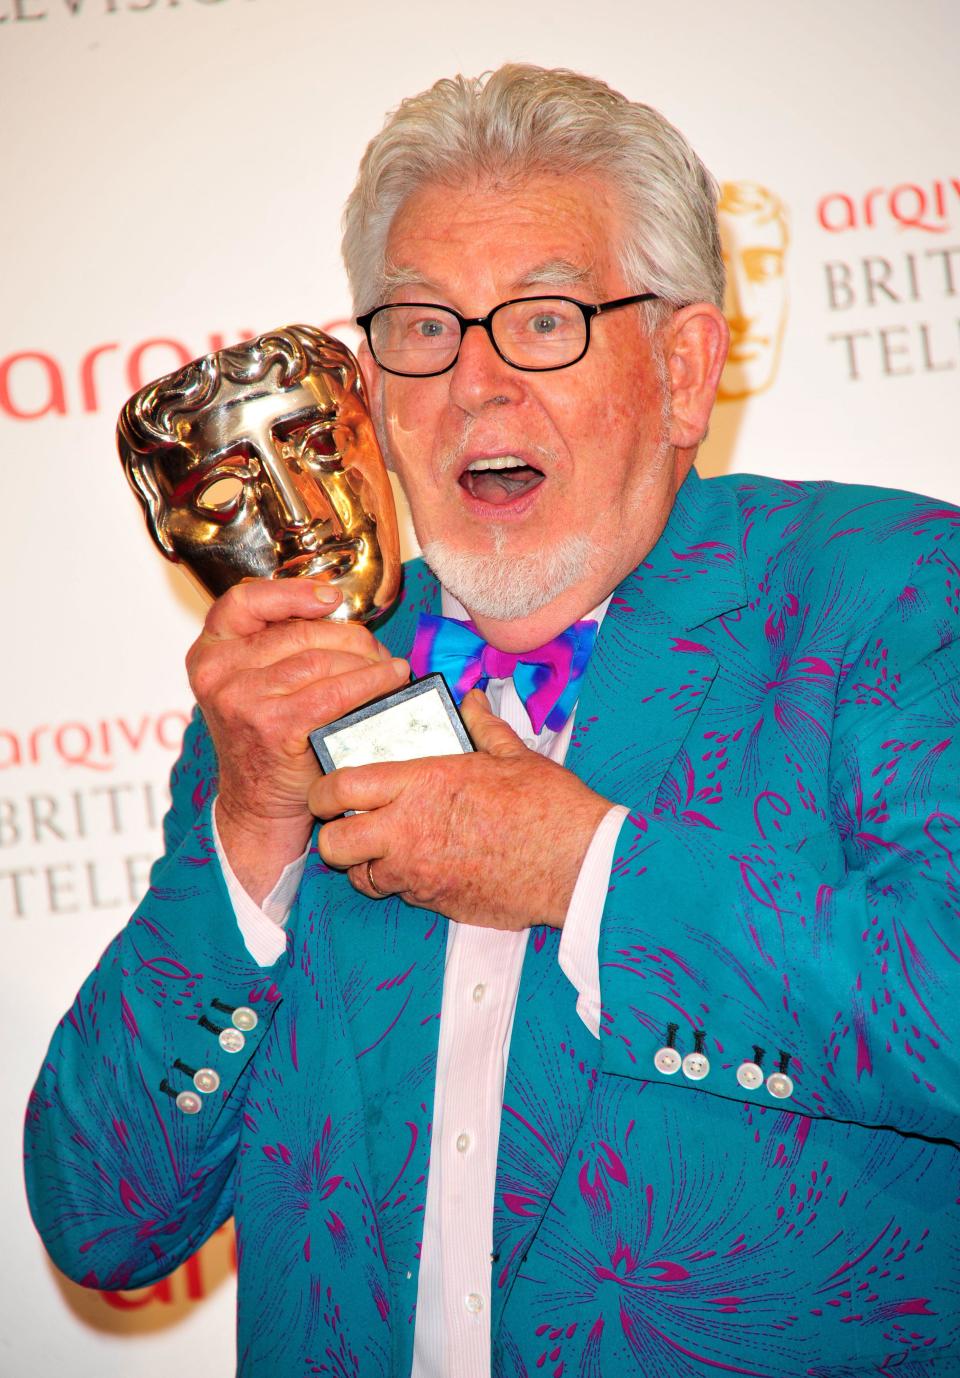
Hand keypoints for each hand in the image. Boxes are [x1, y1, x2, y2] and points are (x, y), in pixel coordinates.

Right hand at [186, 579, 408, 899]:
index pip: (244, 602)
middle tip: (378, 652)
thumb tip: (337, 610)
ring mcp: (241, 698)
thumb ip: (275, 647)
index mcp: (208, 653)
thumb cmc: (269, 742)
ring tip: (390, 669)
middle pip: (299, 632)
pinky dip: (371, 683)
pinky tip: (392, 681)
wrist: (260, 807)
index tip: (331, 598)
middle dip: (349, 638)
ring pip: (321, 659)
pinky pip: (335, 691)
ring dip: (366, 661)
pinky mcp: (273, 725)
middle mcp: (217, 672)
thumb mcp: (253, 685)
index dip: (292, 592)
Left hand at [309, 689, 610, 928]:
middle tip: (351, 825)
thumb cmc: (549, 808)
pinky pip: (398, 895)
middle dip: (334, 835)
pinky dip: (400, 884)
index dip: (323, 790)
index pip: (343, 785)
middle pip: (334, 842)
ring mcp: (419, 872)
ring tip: (387, 849)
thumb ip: (481, 727)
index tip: (327, 791)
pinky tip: (423, 867)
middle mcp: (409, 829)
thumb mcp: (513, 755)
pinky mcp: (435, 902)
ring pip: (360, 876)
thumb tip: (472, 702)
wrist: (578, 864)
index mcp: (423, 782)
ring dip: (366, 863)